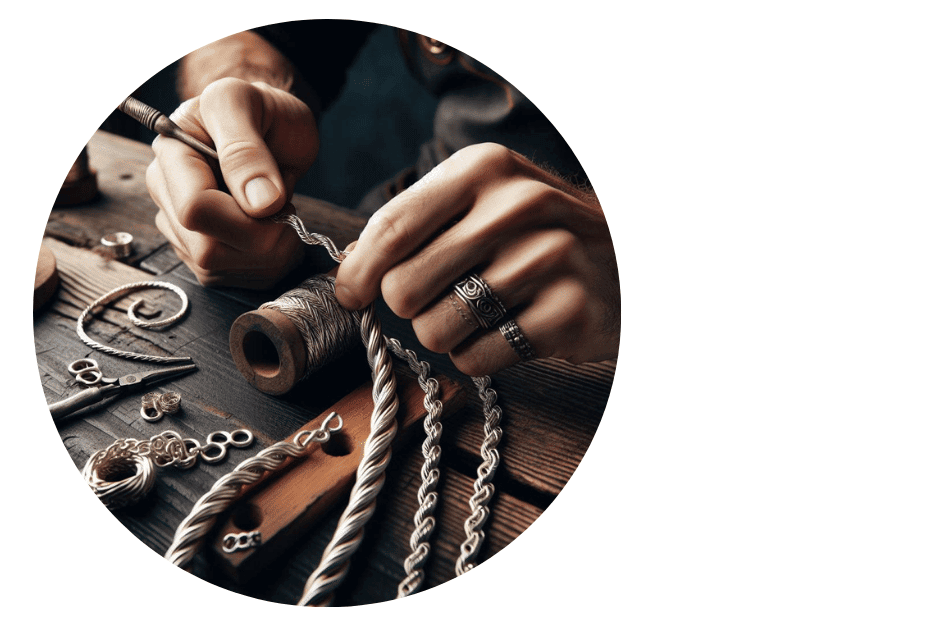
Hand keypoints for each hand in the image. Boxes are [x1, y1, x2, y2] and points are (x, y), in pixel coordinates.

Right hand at [145, 77, 317, 287]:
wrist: (269, 124)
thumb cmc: (260, 109)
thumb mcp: (252, 105)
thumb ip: (247, 150)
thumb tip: (259, 204)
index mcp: (171, 153)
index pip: (195, 209)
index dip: (244, 217)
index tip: (277, 199)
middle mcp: (166, 193)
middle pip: (207, 249)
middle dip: (260, 238)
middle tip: (285, 208)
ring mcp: (178, 225)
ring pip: (217, 270)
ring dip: (265, 253)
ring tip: (280, 215)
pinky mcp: (196, 250)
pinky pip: (227, 279)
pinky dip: (262, 264)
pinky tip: (271, 234)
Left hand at [334, 143, 618, 374]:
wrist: (631, 261)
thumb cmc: (537, 234)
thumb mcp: (484, 200)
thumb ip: (417, 225)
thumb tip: (347, 271)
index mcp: (484, 168)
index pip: (391, 228)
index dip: (357, 271)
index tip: (351, 294)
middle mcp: (516, 205)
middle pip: (404, 288)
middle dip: (410, 306)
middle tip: (442, 296)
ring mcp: (547, 258)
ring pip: (435, 330)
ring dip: (448, 332)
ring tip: (486, 310)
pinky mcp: (567, 312)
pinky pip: (476, 357)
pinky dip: (482, 354)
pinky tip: (513, 328)